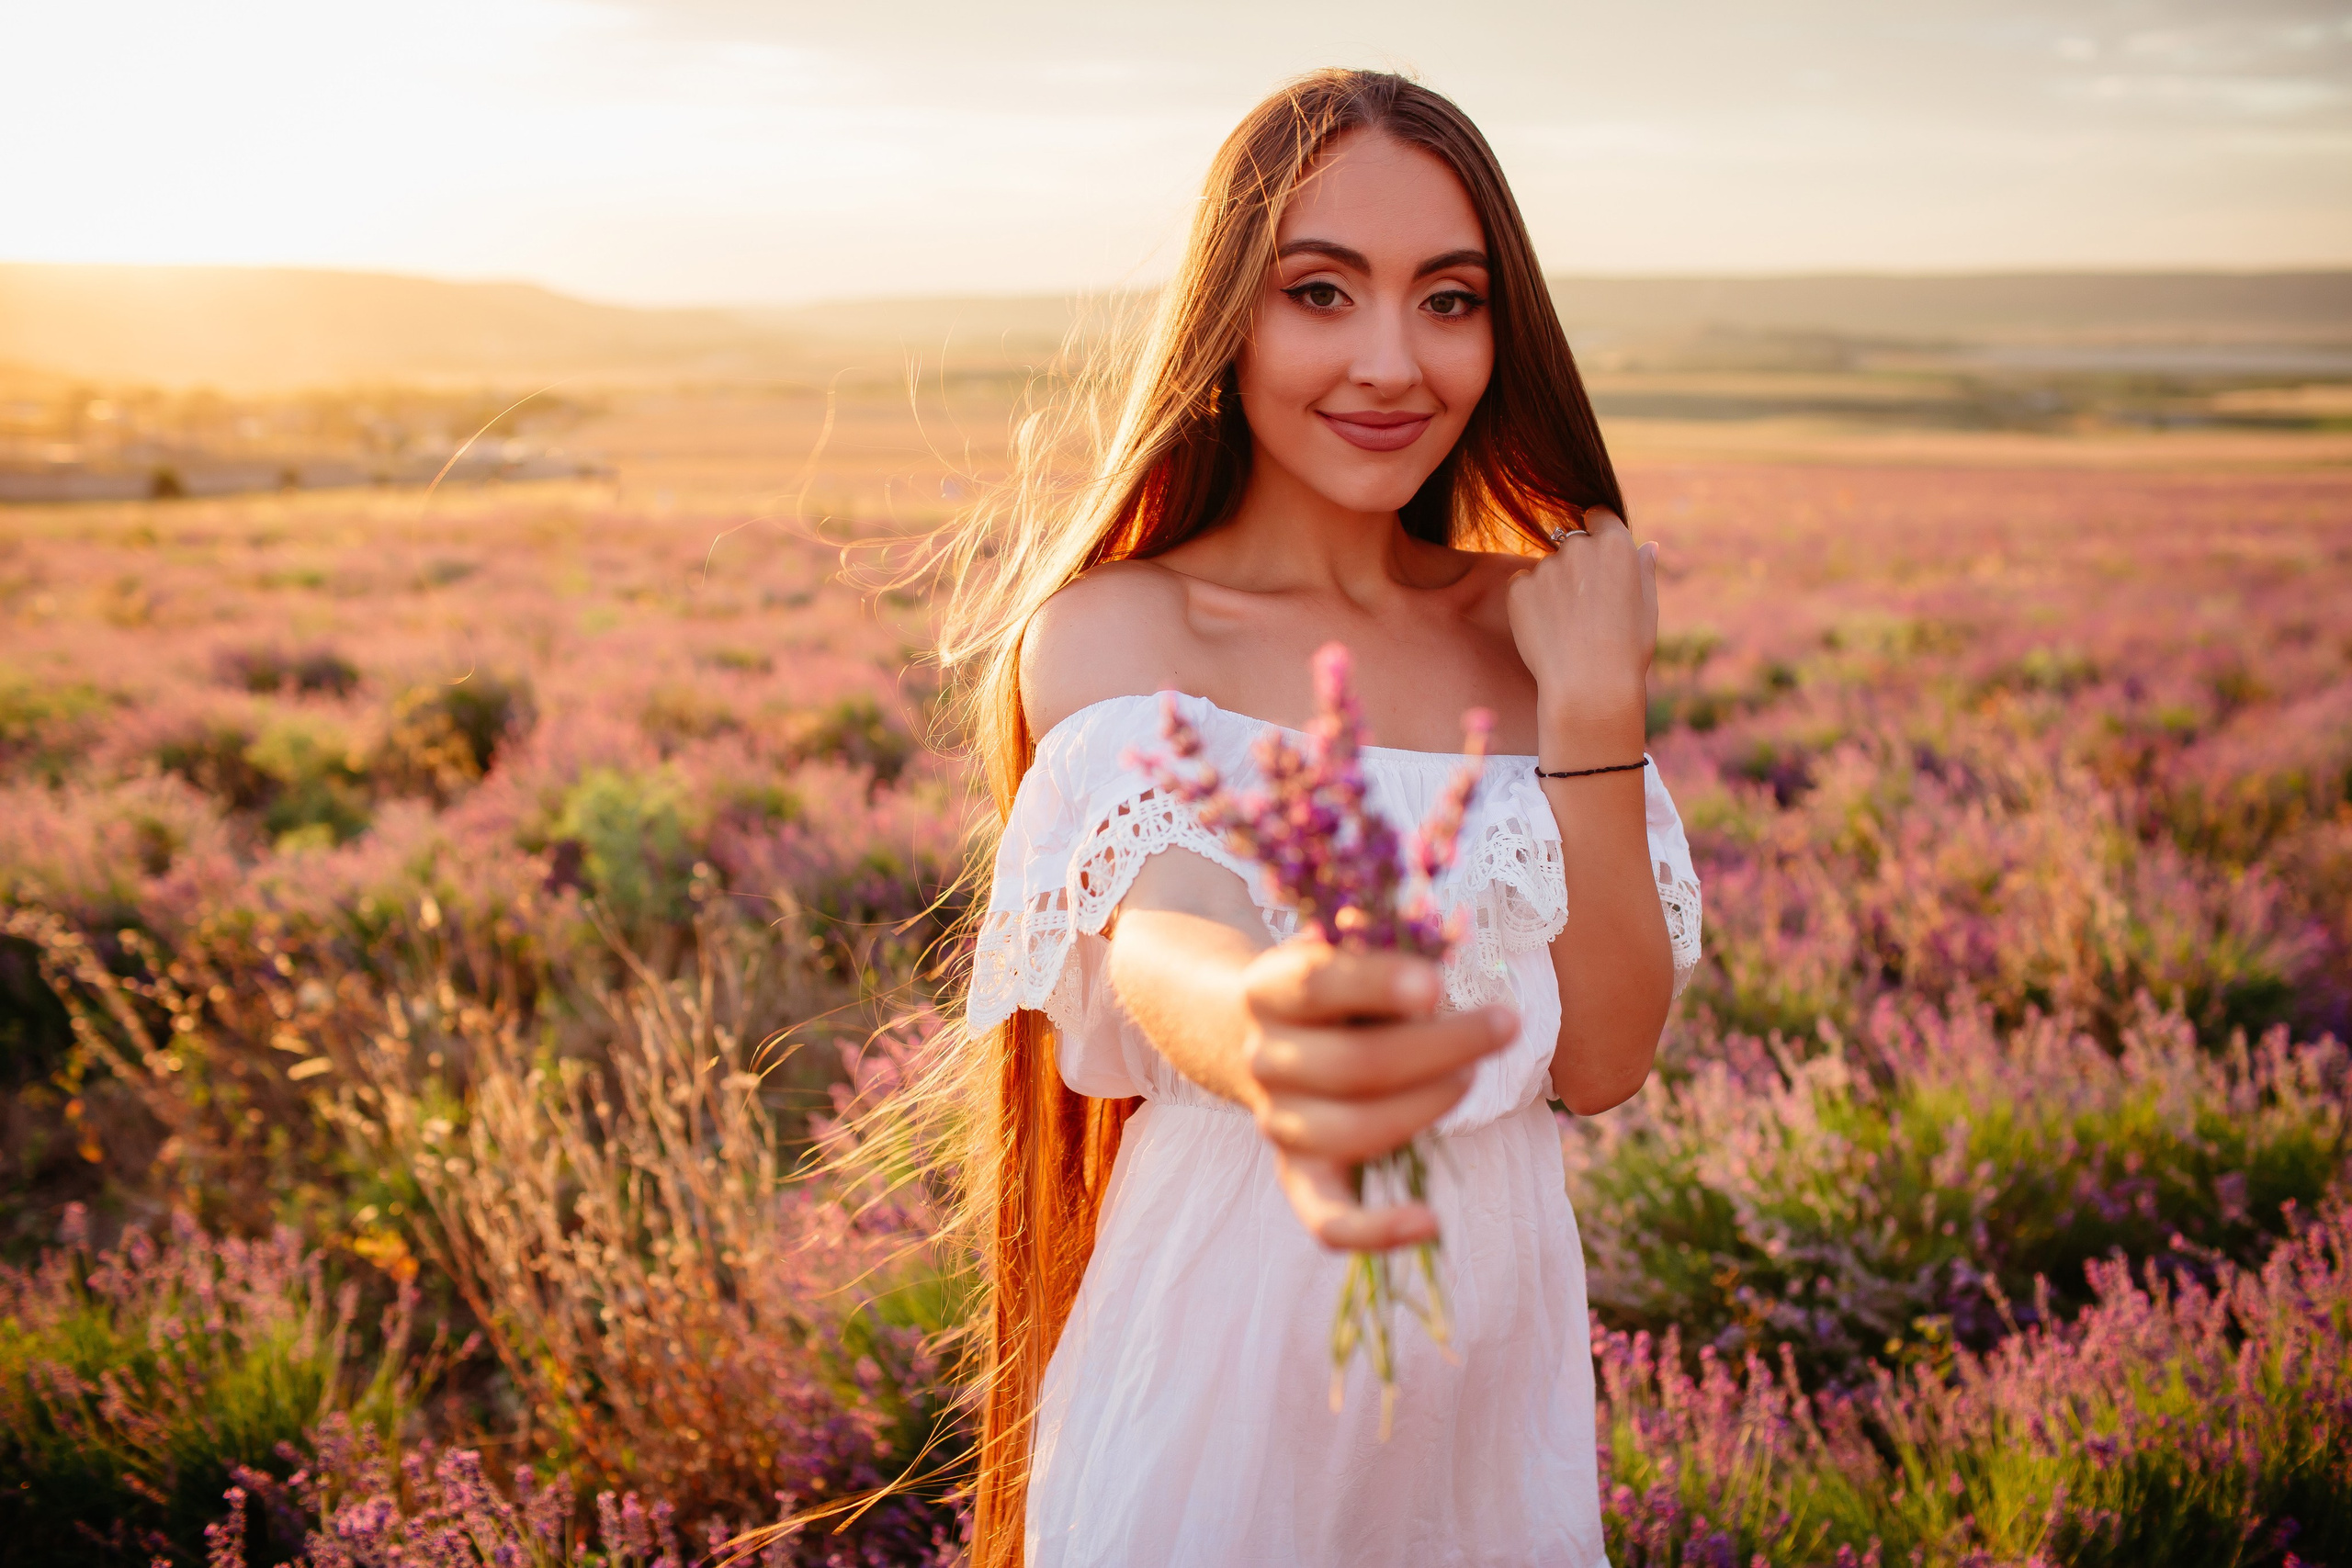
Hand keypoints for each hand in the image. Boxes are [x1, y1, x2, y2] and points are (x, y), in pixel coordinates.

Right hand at [1236, 938, 1516, 1250]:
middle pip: (1355, 1065)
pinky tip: (1431, 1223)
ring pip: (1352, 1131)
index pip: (1318, 985)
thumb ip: (1381, 940)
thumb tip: (1444, 929)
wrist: (1247, 1032)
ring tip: (1471, 1080)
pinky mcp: (1298, 1174)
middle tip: (1503, 1026)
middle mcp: (1265, 1057)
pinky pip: (1326, 1221)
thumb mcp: (1341, 946)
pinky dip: (1375, 1230)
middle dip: (1442, 1048)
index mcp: (1270, 989)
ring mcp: (1277, 1122)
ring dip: (1427, 1107)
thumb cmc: (1327, 986)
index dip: (1379, 985)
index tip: (1438, 985)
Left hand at [1505, 507, 1657, 756]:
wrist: (1588, 686)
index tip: (1595, 556)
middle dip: (1574, 566)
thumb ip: (1643, 571)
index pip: (1598, 515)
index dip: (1597, 531)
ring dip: (1552, 587)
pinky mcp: (1519, 587)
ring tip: (1567, 626)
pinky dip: (1530, 603)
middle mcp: (1579, 547)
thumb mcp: (1647, 608)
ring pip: (1546, 569)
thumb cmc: (1626, 650)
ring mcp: (1546, 566)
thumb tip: (1648, 547)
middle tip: (1584, 608)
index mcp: (1615, 545)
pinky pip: (1523, 587)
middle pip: (1571, 543)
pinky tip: (1547, 631)